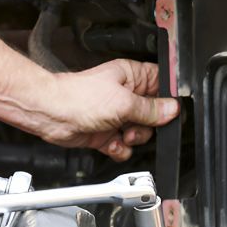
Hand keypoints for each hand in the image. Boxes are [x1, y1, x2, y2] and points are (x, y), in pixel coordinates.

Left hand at [38, 60, 179, 160]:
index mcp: (132, 77)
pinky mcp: (107, 134)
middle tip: (137, 123)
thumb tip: (172, 109)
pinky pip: (124, 147)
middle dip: (148, 124)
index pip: (161, 85)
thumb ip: (151, 109)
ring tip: (123, 134)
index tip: (167, 110)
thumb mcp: (124, 102)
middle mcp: (125, 96)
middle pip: (154, 114)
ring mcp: (116, 116)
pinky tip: (112, 143)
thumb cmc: (80, 97)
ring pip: (141, 133)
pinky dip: (120, 149)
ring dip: (134, 138)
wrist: (54, 115)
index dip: (167, 99)